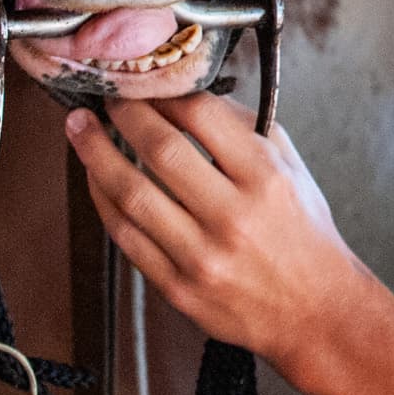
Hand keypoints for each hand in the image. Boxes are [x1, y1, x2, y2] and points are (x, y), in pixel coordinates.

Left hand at [64, 94, 370, 371]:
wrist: (314, 311)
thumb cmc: (302, 233)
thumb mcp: (291, 168)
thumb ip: (244, 129)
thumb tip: (186, 95)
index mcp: (265, 177)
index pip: (201, 116)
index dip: (162, 93)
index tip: (142, 82)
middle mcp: (233, 215)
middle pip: (159, 150)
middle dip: (122, 114)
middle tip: (101, 96)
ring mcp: (202, 255)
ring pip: (131, 194)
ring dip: (95, 154)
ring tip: (79, 128)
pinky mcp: (179, 287)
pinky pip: (126, 237)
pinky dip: (104, 201)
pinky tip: (95, 178)